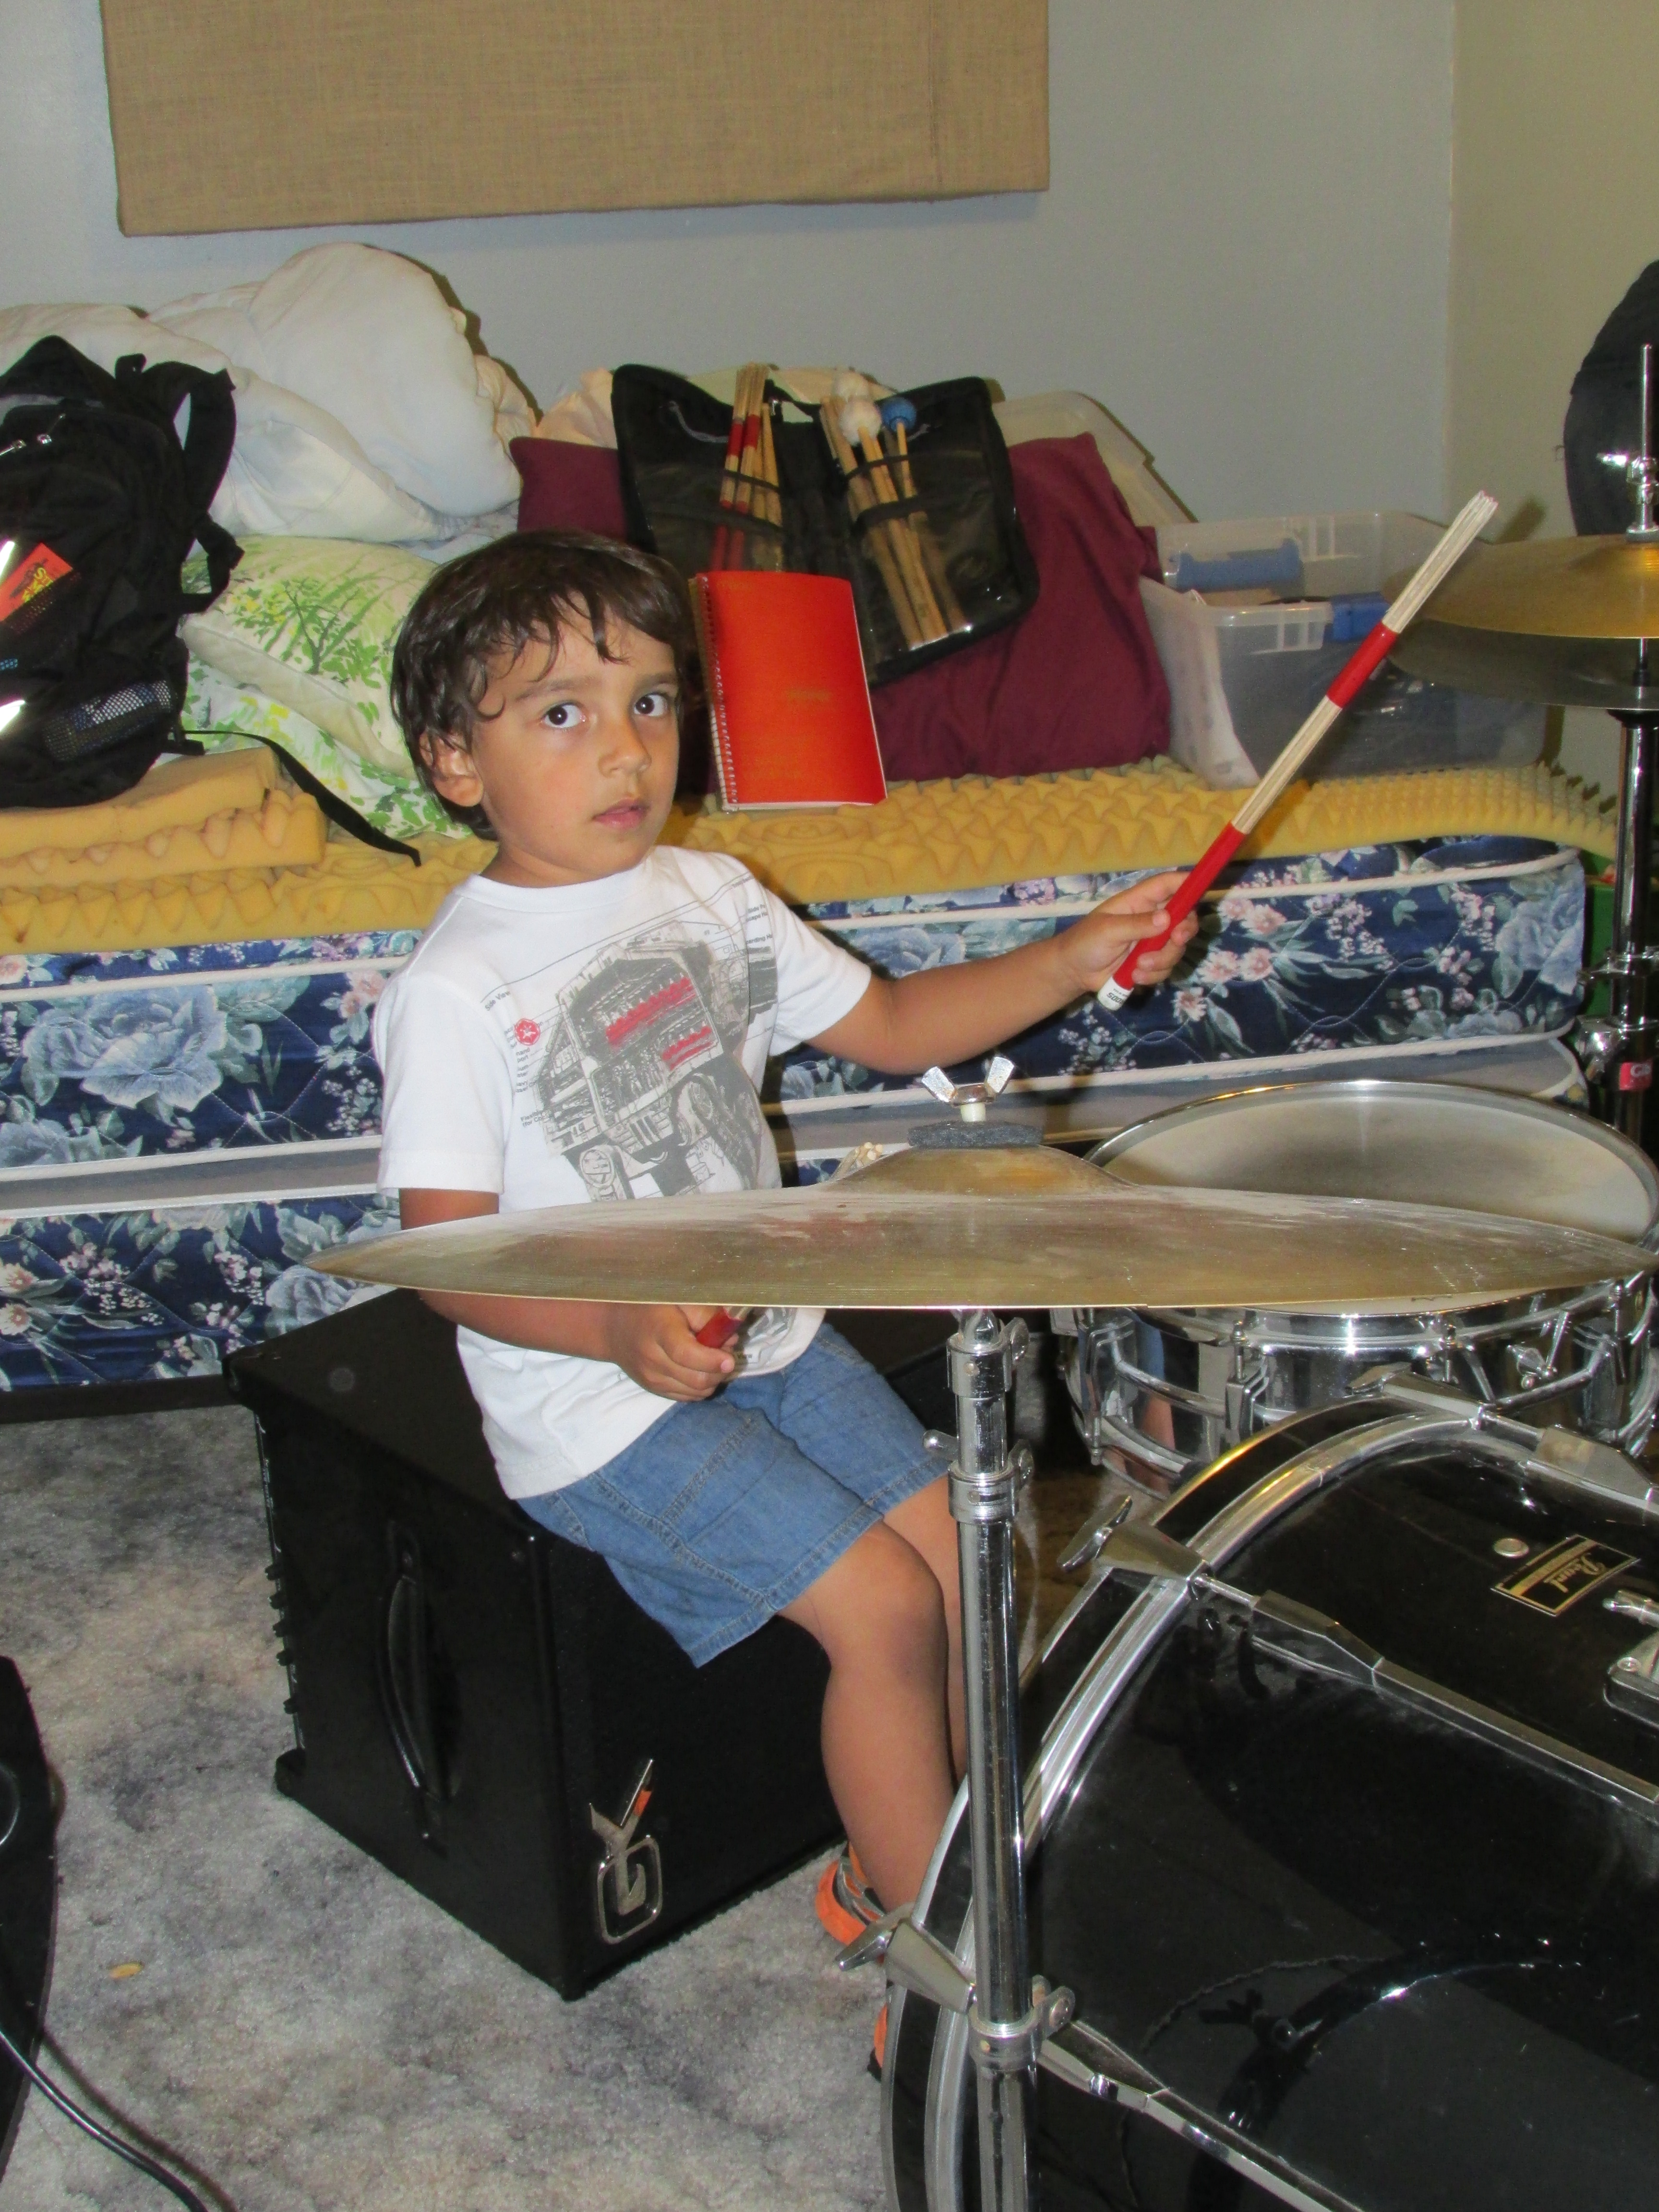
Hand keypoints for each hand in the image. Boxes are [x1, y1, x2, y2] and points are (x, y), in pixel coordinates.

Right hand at [599, 1304, 736, 1400]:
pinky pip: (688, 1397)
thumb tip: (730, 1340)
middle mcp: (653, 1359)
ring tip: (714, 1361)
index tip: (730, 1359)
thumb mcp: (677, 1299)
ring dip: (714, 1380)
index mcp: (659, 1331)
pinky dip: (702, 1387)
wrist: (614, 1328)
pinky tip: (701, 1370)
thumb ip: (705, 1315)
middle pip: (696, 1379)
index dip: (712, 1360)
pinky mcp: (655, 1390)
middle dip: (719, 1371)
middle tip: (727, 1355)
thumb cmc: (650, 1307)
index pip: (686, 1354)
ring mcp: (652, 1379)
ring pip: (696, 1392)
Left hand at [1057, 871, 1198, 997]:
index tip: (1202, 888)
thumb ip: (1137, 925)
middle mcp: (1150, 918)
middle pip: (1184, 918)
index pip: (1168, 885)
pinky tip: (1134, 976)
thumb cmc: (1084, 942)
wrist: (1074, 972)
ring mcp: (1152, 942)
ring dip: (1161, 960)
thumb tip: (1166, 919)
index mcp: (1139, 901)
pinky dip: (1153, 974)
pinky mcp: (1151, 962)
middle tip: (1176, 940)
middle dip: (1184, 931)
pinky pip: (1166, 967)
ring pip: (1177, 948)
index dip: (1187, 883)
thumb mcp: (1108, 930)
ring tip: (1136, 967)